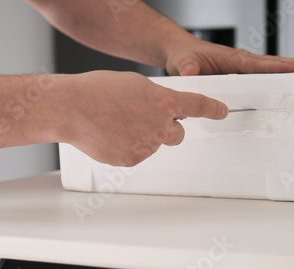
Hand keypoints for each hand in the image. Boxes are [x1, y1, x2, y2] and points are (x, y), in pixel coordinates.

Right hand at [58, 71, 227, 166]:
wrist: (71, 108)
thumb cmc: (98, 91)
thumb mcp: (135, 84)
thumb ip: (156, 97)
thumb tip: (162, 107)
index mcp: (164, 102)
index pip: (198, 106)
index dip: (212, 109)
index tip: (221, 112)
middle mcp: (160, 126)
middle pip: (177, 134)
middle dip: (167, 129)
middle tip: (144, 120)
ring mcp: (147, 146)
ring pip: (154, 145)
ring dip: (143, 137)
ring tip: (118, 124)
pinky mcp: (132, 160)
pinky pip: (137, 155)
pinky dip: (128, 147)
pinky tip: (112, 136)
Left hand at [166, 38, 293, 75]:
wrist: (181, 54)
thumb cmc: (184, 57)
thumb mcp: (182, 62)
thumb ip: (187, 68)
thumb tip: (192, 73)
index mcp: (231, 59)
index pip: (256, 64)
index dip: (274, 68)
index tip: (291, 70)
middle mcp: (242, 62)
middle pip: (275, 63)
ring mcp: (245, 68)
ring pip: (274, 69)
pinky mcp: (243, 75)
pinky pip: (265, 77)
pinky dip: (281, 80)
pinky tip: (293, 87)